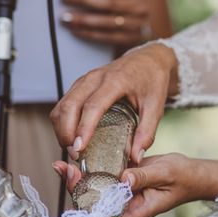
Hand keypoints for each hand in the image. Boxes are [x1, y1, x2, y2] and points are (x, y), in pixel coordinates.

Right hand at [50, 43, 177, 163]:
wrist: (148, 58)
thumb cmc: (152, 80)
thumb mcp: (156, 106)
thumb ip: (147, 132)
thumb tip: (136, 158)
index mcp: (115, 81)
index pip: (93, 106)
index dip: (83, 128)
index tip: (79, 148)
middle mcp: (95, 78)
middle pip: (70, 106)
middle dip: (67, 133)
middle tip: (75, 155)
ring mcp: (84, 80)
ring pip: (62, 105)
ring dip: (62, 129)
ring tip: (72, 150)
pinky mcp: (79, 85)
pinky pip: (63, 104)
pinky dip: (62, 123)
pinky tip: (71, 137)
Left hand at [52, 154, 217, 216]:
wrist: (192, 172)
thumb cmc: (184, 178)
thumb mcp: (166, 174)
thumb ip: (144, 177)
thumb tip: (124, 178)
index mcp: (135, 210)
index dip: (89, 214)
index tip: (75, 200)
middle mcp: (126, 203)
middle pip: (96, 203)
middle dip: (78, 189)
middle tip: (66, 170)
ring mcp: (123, 191)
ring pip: (97, 188)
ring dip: (80, 178)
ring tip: (63, 164)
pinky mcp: (124, 178)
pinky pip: (105, 175)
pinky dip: (92, 168)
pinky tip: (79, 157)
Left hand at [61, 0, 150, 46]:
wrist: (142, 25)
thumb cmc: (124, 4)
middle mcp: (139, 7)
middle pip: (109, 3)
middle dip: (84, 0)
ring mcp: (136, 25)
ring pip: (107, 22)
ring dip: (83, 19)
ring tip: (66, 18)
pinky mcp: (130, 40)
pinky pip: (106, 37)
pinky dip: (89, 34)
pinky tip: (75, 30)